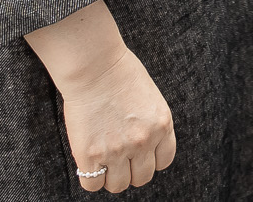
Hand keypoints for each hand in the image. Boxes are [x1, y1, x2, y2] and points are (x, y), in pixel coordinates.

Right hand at [26, 1, 176, 192]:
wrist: (94, 66)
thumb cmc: (119, 73)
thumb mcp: (150, 98)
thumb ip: (150, 123)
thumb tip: (143, 148)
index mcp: (162, 125)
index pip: (163, 162)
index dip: (149, 160)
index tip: (138, 155)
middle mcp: (144, 141)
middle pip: (142, 178)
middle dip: (130, 171)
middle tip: (118, 159)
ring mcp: (118, 150)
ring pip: (118, 185)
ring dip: (110, 177)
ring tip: (102, 161)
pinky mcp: (91, 155)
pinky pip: (92, 185)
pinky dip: (90, 178)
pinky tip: (88, 163)